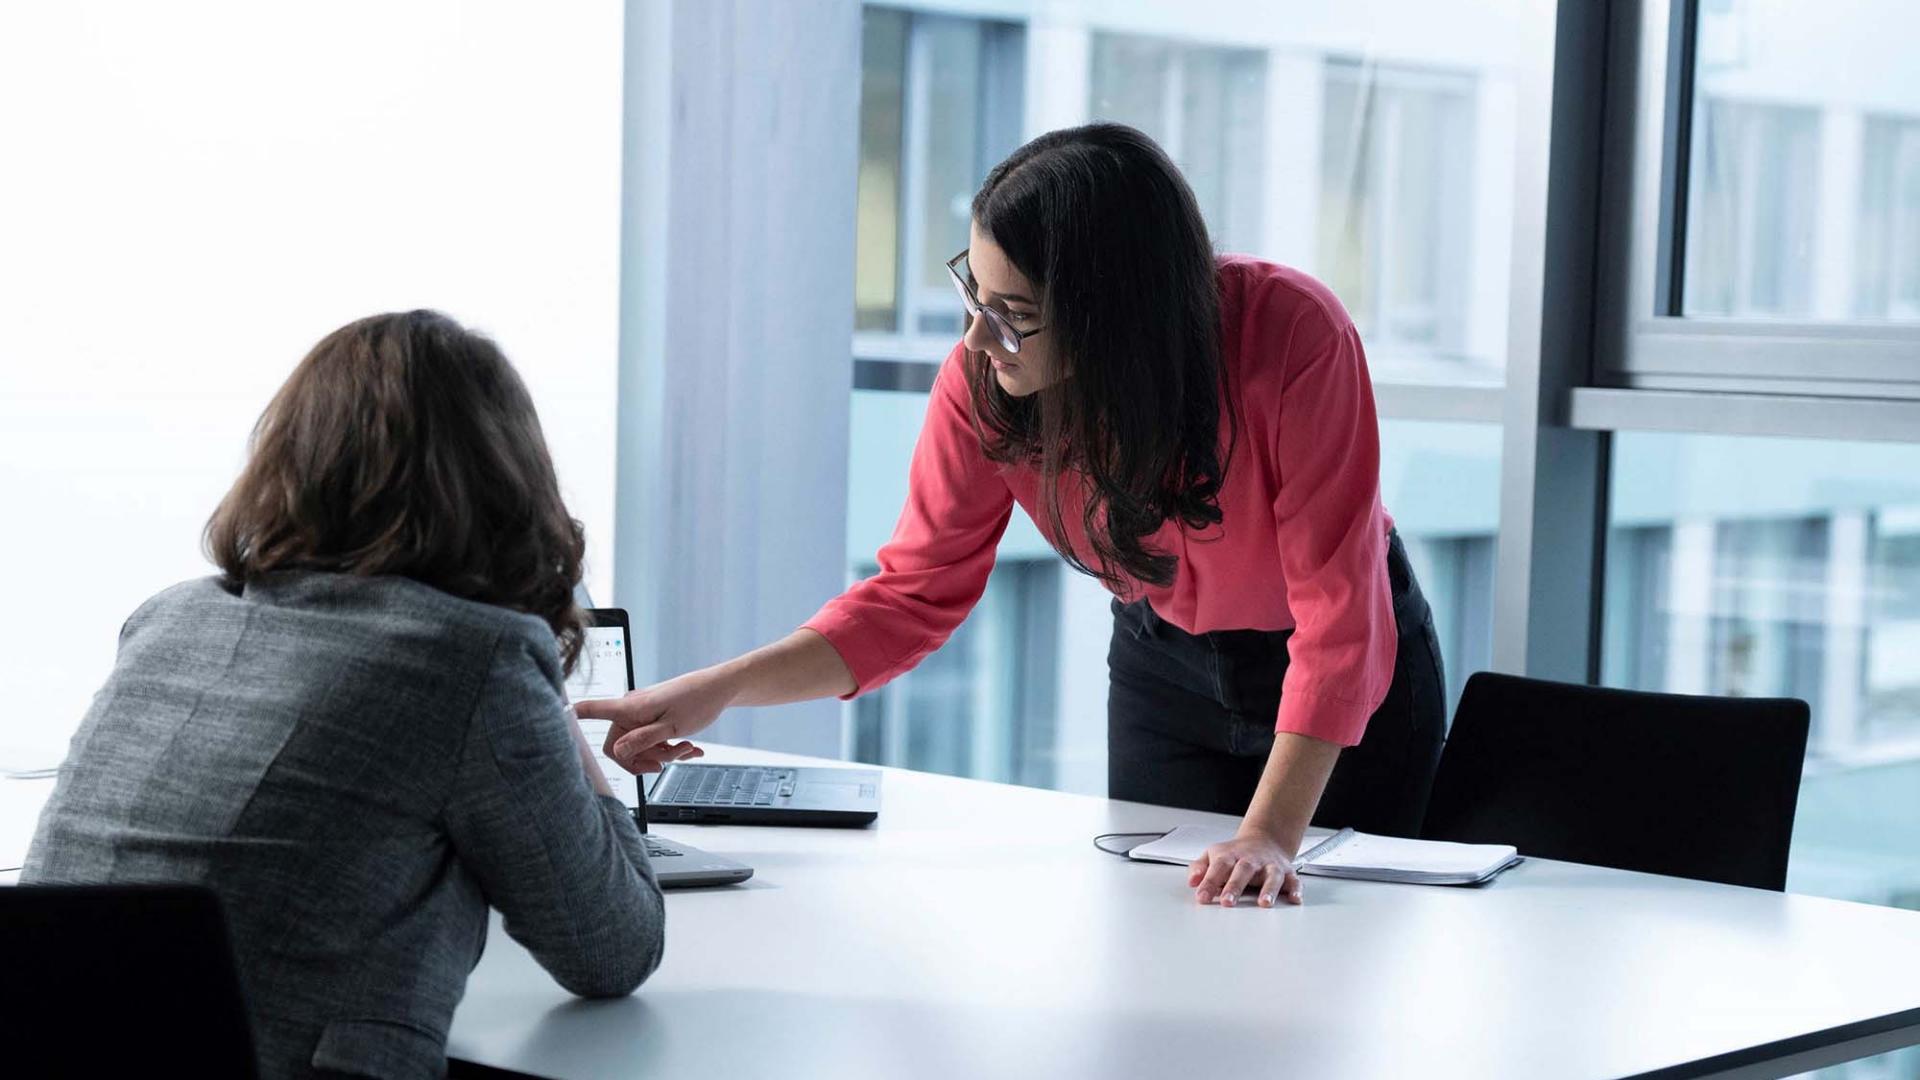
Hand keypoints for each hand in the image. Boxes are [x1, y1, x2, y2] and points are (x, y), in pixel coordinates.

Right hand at [573, 668, 734, 773]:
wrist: (720, 689)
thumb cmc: (698, 701)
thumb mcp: (672, 728)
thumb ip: (644, 740)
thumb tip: (617, 751)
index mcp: (630, 708)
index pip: (593, 710)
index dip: (573, 715)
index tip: (556, 715)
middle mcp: (631, 709)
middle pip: (620, 745)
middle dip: (644, 757)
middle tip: (668, 757)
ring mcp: (642, 714)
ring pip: (639, 746)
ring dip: (663, 754)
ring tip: (685, 748)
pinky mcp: (653, 718)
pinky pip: (652, 741)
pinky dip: (670, 747)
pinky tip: (690, 747)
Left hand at [1187, 826, 1302, 907]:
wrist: (1264, 839)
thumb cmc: (1236, 854)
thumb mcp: (1213, 855)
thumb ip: (1200, 868)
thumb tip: (1192, 881)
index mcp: (1230, 856)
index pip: (1218, 867)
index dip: (1209, 882)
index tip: (1202, 897)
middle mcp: (1251, 860)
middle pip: (1243, 870)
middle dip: (1235, 886)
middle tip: (1228, 902)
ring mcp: (1270, 866)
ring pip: (1271, 876)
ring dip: (1269, 889)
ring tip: (1264, 903)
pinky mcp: (1287, 873)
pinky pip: (1294, 880)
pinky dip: (1295, 889)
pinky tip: (1294, 899)